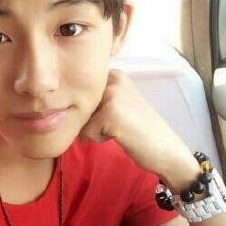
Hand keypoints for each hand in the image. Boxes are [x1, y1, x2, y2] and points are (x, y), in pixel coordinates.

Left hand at [79, 70, 198, 188]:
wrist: (167, 151)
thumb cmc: (139, 130)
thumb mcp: (118, 104)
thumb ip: (95, 99)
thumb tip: (57, 105)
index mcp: (114, 74)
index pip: (80, 93)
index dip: (91, 111)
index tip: (114, 116)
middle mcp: (112, 78)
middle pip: (78, 105)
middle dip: (91, 120)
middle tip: (119, 124)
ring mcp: (112, 94)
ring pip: (80, 119)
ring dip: (94, 129)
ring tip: (120, 129)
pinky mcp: (110, 112)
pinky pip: (86, 132)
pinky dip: (99, 139)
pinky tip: (121, 135)